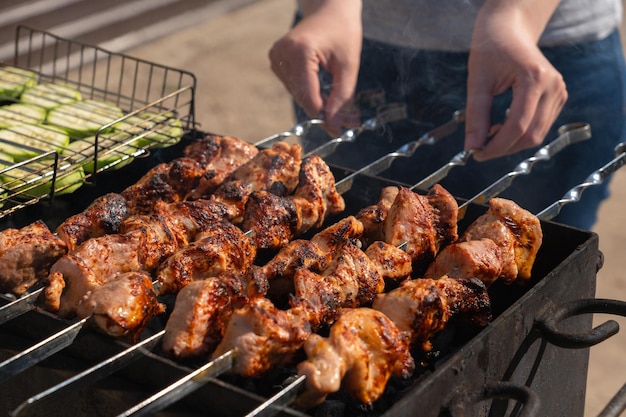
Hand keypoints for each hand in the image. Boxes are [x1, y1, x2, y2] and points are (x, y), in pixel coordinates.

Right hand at [268, 0, 361, 136]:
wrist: (329, 9)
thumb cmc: (343, 32)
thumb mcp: (349, 66)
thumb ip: (342, 97)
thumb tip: (334, 125)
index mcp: (301, 51)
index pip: (308, 95)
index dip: (323, 115)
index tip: (337, 129)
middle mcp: (283, 53)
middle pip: (301, 97)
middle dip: (322, 111)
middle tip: (344, 122)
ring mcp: (276, 56)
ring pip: (296, 94)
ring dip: (315, 103)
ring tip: (336, 105)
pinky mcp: (275, 59)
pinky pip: (292, 86)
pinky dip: (307, 92)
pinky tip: (320, 87)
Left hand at [464, 0, 566, 160]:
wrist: (509, 32)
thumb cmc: (491, 50)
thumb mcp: (477, 81)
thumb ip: (475, 116)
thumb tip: (472, 147)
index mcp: (535, 79)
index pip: (518, 126)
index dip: (497, 146)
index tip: (476, 153)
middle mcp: (553, 86)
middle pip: (531, 134)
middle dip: (503, 148)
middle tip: (478, 149)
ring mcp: (559, 92)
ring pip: (537, 134)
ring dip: (511, 143)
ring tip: (487, 135)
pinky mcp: (558, 97)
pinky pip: (540, 126)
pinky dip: (520, 134)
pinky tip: (501, 128)